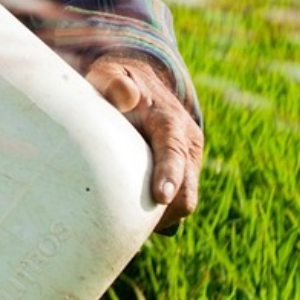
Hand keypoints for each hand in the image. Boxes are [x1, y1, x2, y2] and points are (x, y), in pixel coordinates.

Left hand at [83, 54, 202, 231]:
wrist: (141, 86)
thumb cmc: (119, 84)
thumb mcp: (111, 74)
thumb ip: (113, 82)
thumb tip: (124, 95)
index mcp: (170, 121)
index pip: (174, 150)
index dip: (170, 174)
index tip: (161, 196)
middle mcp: (187, 145)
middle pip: (187, 192)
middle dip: (164, 212)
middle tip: (127, 225)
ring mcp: (188, 165)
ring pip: (182, 206)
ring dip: (158, 219)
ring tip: (123, 224)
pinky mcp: (182, 179)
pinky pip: (174, 209)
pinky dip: (157, 219)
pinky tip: (130, 218)